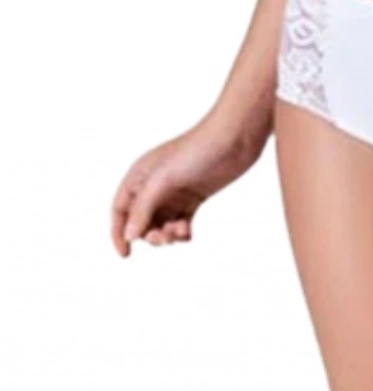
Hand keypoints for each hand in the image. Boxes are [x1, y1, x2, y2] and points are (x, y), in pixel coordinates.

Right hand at [110, 112, 267, 256]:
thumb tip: (129, 236)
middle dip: (150, 235)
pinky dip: (181, 232)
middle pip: (141, 222)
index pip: (120, 209)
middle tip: (165, 239)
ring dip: (167, 235)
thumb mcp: (164, 178)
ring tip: (181, 232)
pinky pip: (180, 223)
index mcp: (141, 174)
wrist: (236, 136)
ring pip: (161, 224)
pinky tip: (188, 233)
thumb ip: (144, 207)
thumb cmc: (198, 149)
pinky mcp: (194, 196)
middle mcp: (155, 184)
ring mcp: (175, 191)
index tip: (126, 254)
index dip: (118, 232)